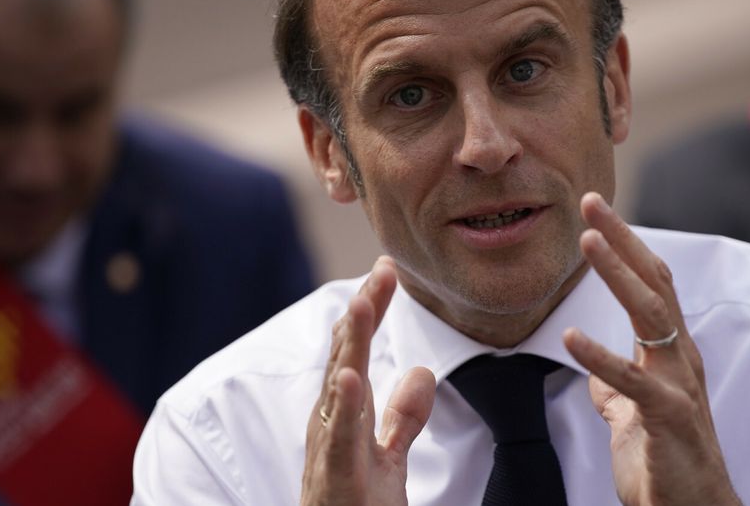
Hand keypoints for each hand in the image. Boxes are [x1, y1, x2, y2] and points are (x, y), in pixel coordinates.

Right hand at [301, 256, 435, 505]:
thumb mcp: (387, 459)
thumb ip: (402, 418)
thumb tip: (421, 371)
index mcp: (342, 416)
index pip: (355, 351)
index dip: (370, 311)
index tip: (387, 270)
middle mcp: (329, 426)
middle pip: (345, 357)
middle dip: (362, 313)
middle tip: (382, 269)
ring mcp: (328, 452)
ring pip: (338, 389)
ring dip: (350, 345)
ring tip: (363, 305)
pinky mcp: (336, 480)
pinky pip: (338, 440)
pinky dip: (343, 406)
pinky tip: (351, 376)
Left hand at [562, 193, 739, 505]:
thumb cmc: (666, 463)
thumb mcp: (634, 417)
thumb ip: (619, 390)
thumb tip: (598, 375)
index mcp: (672, 353)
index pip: (652, 284)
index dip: (626, 245)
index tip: (596, 211)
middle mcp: (681, 359)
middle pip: (655, 284)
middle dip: (622, 240)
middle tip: (591, 201)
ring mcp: (679, 386)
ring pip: (652, 317)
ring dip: (619, 277)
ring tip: (587, 243)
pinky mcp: (669, 418)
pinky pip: (633, 382)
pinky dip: (602, 357)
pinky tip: (572, 337)